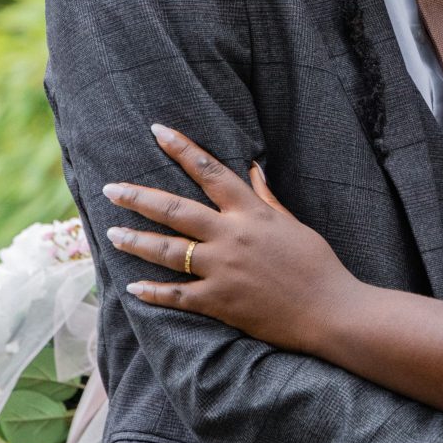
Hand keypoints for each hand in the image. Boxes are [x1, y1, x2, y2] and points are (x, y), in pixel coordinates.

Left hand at [102, 124, 358, 350]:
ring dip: (137, 240)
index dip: (182, 149)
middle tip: (111, 189)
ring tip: (113, 233)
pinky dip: (154, 291)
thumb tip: (253, 169)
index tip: (157, 131)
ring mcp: (223, 270)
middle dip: (138, 197)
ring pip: (169, 250)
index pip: (210, 172)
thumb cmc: (319, 265)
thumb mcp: (293, 224)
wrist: (331, 311)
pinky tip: (133, 287)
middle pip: (175, 210)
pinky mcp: (220, 302)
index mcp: (252, 213)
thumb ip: (267, 198)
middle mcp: (232, 236)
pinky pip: (178, 295)